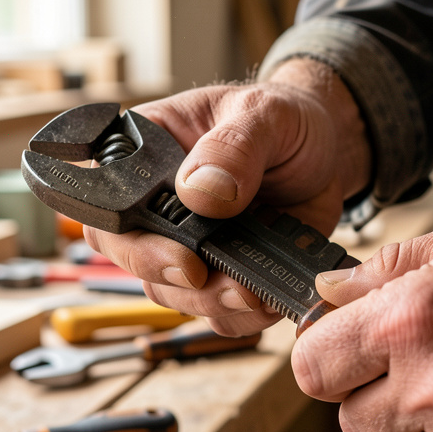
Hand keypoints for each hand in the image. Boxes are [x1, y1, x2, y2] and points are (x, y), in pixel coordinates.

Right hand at [84, 59, 369, 336]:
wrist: (326, 152)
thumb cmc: (284, 119)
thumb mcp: (264, 115)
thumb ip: (233, 147)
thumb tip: (200, 192)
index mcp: (142, 153)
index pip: (106, 201)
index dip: (130, 238)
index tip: (181, 258)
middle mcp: (154, 204)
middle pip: (131, 257)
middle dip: (175, 280)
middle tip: (224, 283)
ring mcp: (184, 242)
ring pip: (171, 292)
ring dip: (212, 303)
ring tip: (256, 292)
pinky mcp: (220, 271)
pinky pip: (215, 311)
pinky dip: (242, 316)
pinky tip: (269, 298)